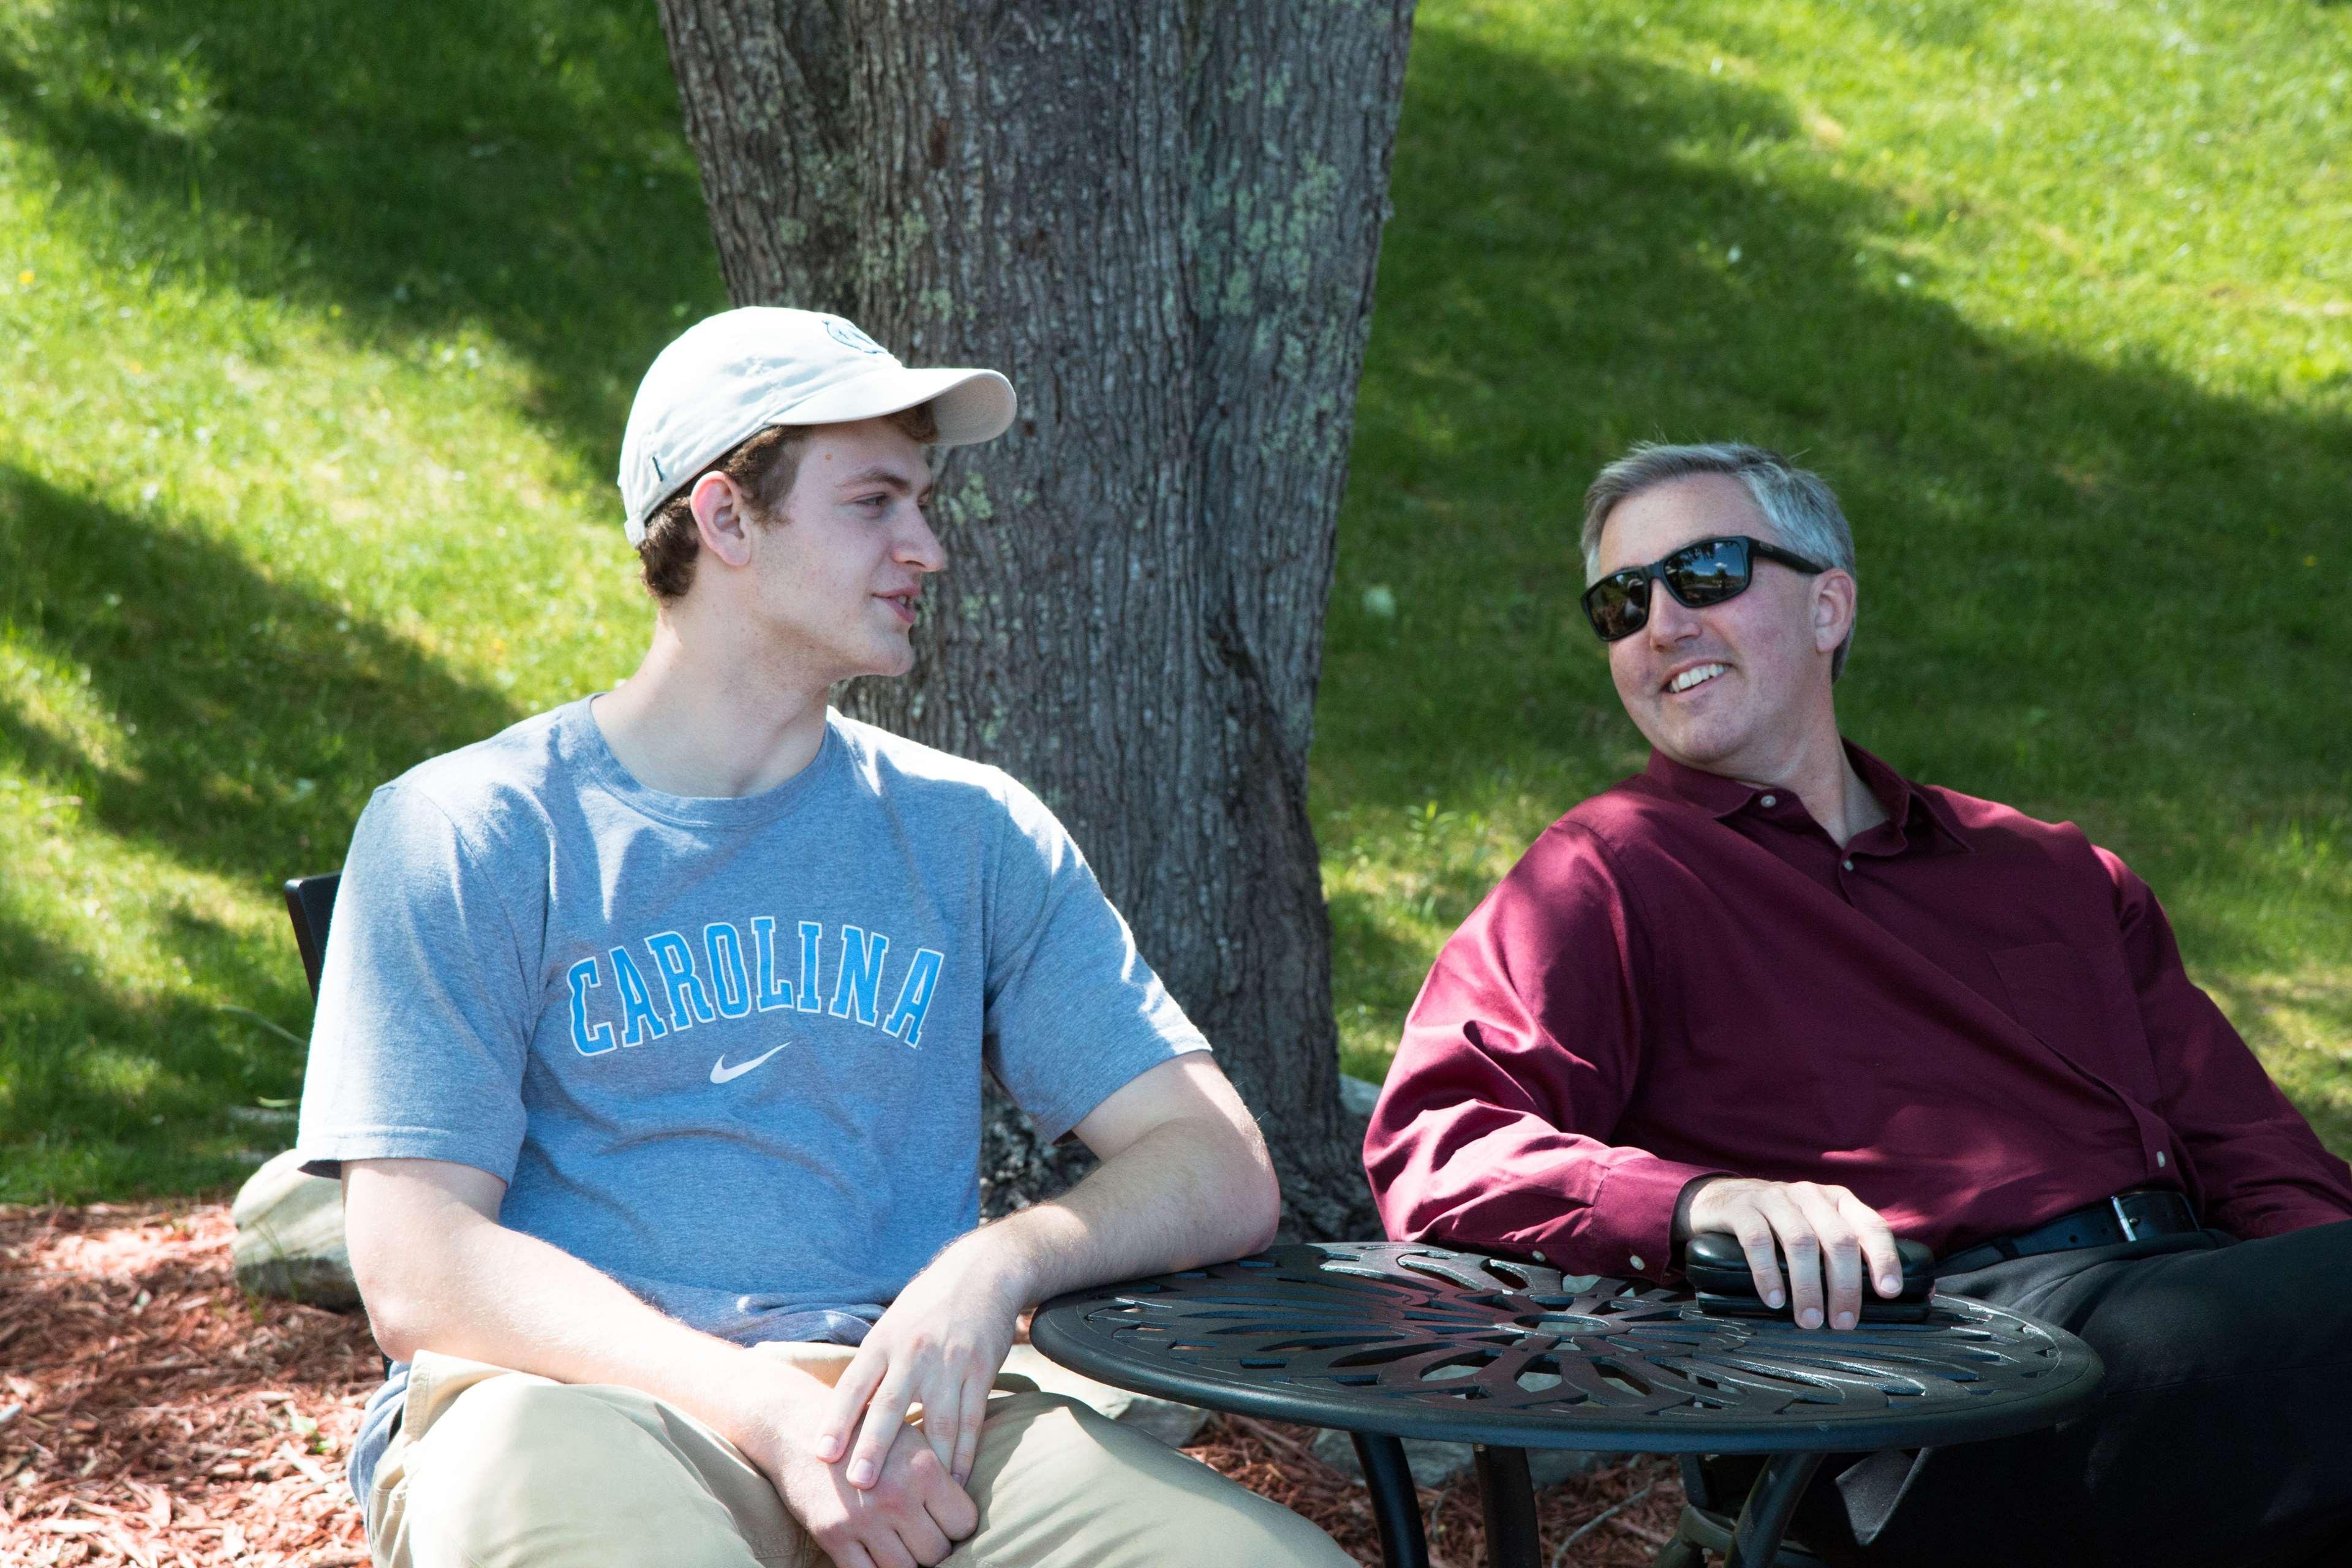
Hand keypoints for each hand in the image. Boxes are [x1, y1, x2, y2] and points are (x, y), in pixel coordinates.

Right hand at [726, 1359, 977, 1567]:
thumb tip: (966, 1519)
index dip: (958, 1526)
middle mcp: (896, 1495)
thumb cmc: (866, 1435)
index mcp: (923, 1468)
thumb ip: (940, 1475)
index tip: (947, 1522)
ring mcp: (863, 1519)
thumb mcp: (910, 1441)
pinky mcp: (833, 1536)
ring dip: (908, 1562)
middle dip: (934, 1548)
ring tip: (903, 1545)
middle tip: (923, 1536)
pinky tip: (878, 1555)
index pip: (964, 1522)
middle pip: (937, 1551)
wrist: (801, 1433)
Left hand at [818, 1240, 1024, 1490]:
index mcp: (883, 1341)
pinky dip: (964, 1452)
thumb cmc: (925, 1307)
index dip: (836, 1420)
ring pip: (937, 1419)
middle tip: (859, 1484)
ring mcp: (950, 1361)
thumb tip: (841, 1417)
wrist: (981, 1272)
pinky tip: (956, 1479)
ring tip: (913, 1497)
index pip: (854, 1385)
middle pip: (890, 1405)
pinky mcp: (982, 1369)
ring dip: (925, 1461)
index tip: (822, 1455)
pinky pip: (972, 1418)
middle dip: (874, 1446)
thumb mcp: (890, 1327)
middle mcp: (913, 1352)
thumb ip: (871, 1368)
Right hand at [1685, 1177, 1903, 1331]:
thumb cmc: (1779, 1226)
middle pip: (1838, 1239)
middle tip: (1843, 1323)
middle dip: (1844, 1285)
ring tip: (1810, 1320)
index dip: (1884, 1259)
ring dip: (1808, 1286)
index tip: (1888, 1293)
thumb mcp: (1815, 1227)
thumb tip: (1879, 1302)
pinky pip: (1758, 1241)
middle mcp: (1809, 1195)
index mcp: (1836, 1200)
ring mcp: (1774, 1198)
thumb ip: (1840, 1251)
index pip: (1871, 1226)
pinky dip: (1769, 1274)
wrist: (1720, 1199)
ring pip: (1800, 1242)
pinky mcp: (1741, 1209)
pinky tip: (1774, 1300)